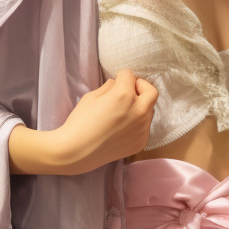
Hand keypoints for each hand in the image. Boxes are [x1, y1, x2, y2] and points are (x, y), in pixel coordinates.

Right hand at [8, 69, 157, 174]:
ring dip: (140, 106)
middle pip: (151, 91)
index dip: (121, 76)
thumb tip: (118, 83)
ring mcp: (142, 128)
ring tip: (123, 112)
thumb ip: (109, 87)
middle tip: (129, 90)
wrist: (77, 152)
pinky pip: (145, 126)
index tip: (116, 81)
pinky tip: (121, 128)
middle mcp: (138, 111)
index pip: (130, 76)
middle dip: (140, 86)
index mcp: (124, 95)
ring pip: (149, 110)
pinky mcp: (142, 141)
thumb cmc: (80, 122)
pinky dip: (137, 123)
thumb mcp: (91, 97)